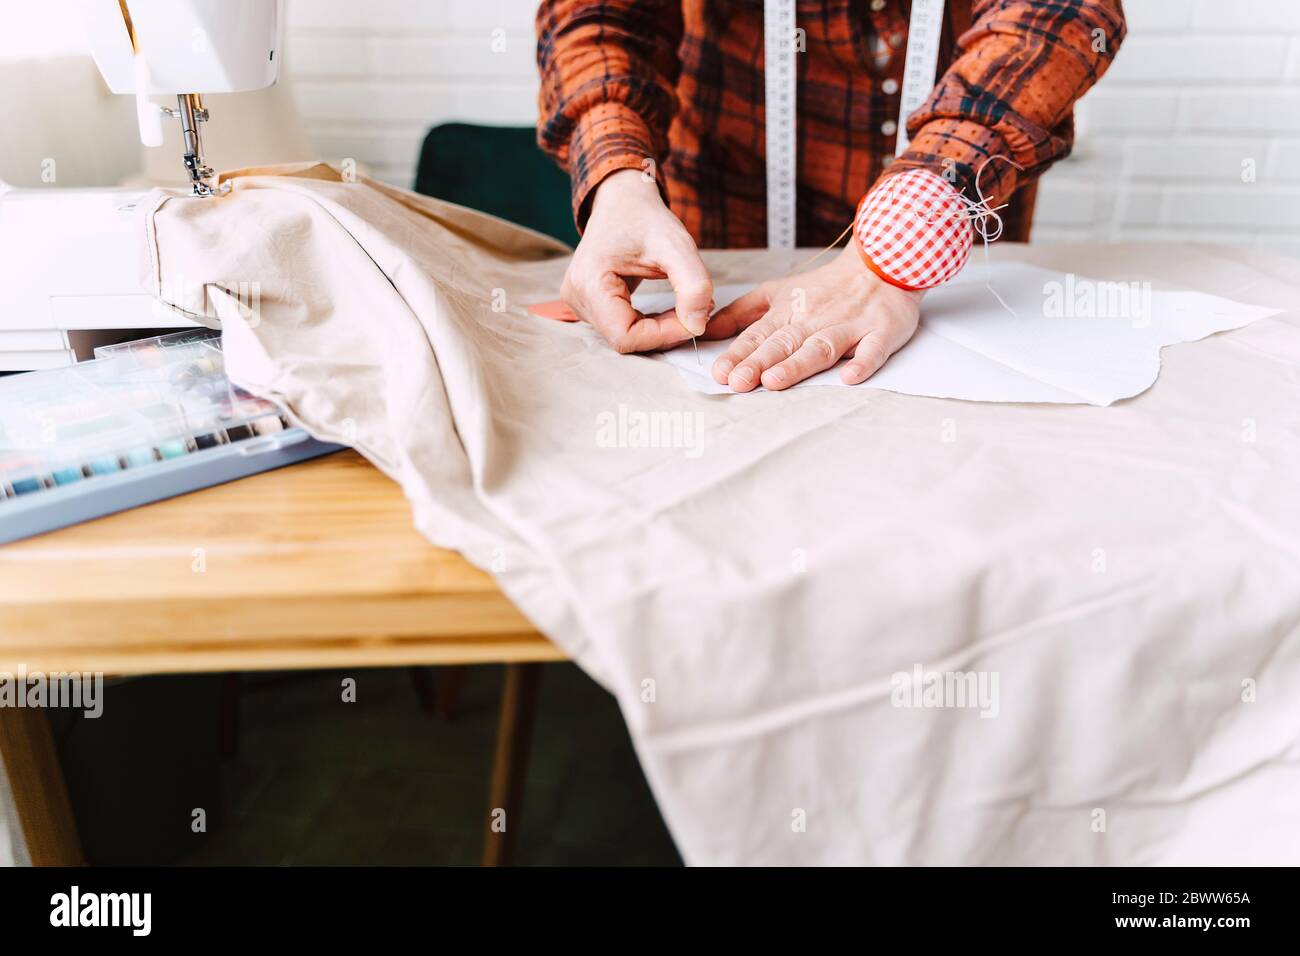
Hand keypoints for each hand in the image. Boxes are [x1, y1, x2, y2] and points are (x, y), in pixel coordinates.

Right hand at [561, 169, 713, 352]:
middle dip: (664, 332)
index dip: (663, 335)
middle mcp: (576, 298)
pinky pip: (622, 329)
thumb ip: (693, 285)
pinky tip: (668, 308)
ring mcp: (578, 303)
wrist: (622, 201)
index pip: (625, 336)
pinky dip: (649, 325)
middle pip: (624, 339)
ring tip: (684, 305)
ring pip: (625, 337)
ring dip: (659, 329)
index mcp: (588, 283)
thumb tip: (697, 328)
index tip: (695, 320)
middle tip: (697, 310)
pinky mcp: (588, 305)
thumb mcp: (676, 246)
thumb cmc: (645, 219)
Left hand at [707, 245, 922, 390]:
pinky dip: (863, 362)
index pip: (758, 335)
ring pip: (820, 347)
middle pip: (784, 343)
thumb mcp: (778, 292)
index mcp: (789, 312)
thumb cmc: (828, 285)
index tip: (720, 372)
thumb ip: (743, 313)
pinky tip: (850, 377)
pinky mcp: (881, 331)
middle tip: (738, 381)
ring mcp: (849, 326)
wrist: (882, 262)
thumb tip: (707, 330)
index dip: (739, 354)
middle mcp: (815, 319)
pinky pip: (873, 349)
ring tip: (775, 381)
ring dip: (798, 364)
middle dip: (759, 362)